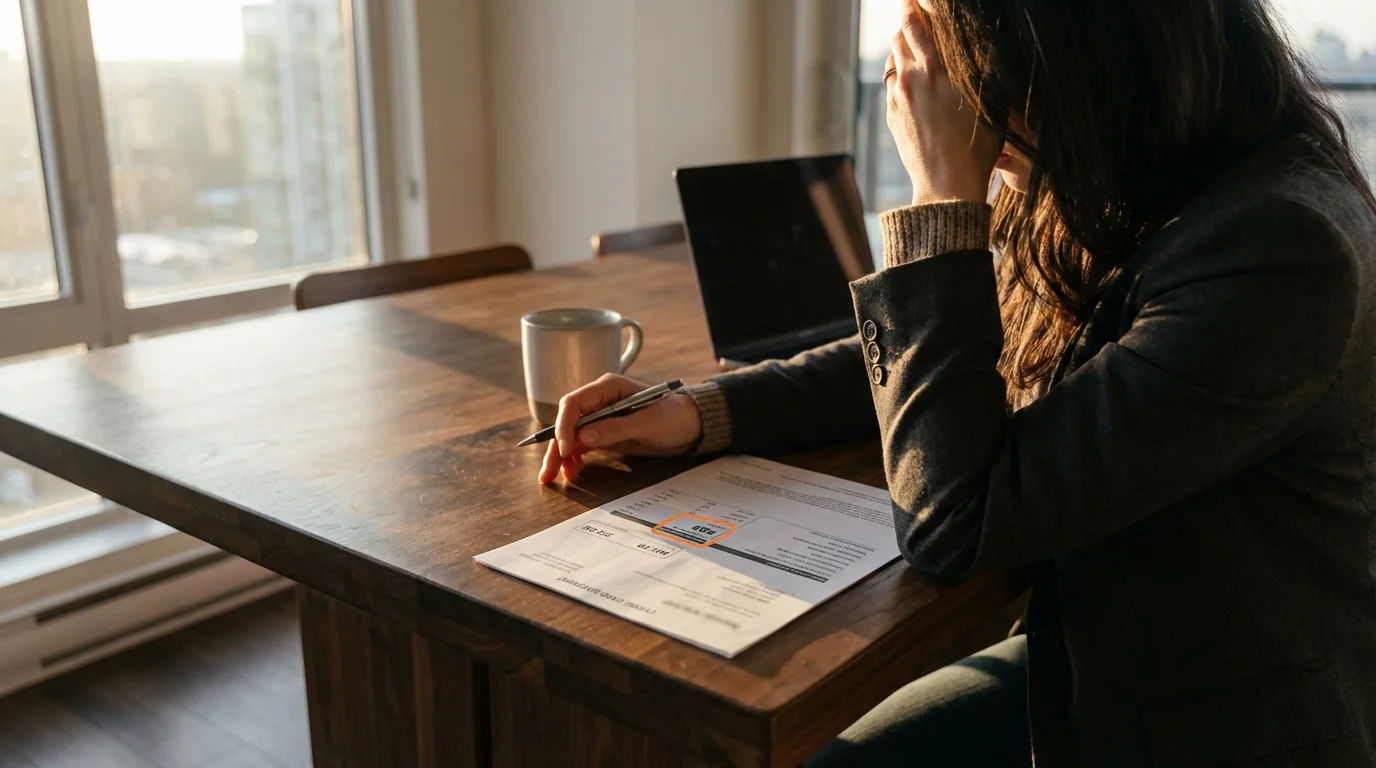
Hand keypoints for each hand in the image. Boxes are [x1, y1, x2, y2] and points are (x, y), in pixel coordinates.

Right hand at [538, 374, 702, 484]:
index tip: (565, 449)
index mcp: (608, 387)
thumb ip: (617, 428)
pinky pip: (581, 445)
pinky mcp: (603, 433)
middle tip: (547, 471)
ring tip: (558, 476)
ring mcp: (600, 417)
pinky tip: (572, 471)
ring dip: (561, 455)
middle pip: (567, 421)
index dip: (564, 425)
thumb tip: (584, 436)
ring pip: (571, 436)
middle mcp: (599, 400)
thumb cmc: (673, 416)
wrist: (688, 425)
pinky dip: (574, 458)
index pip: (574, 403)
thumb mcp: (649, 422)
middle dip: (555, 446)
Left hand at [885, 0, 1000, 205]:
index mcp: (934, 70)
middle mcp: (910, 81)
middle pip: (900, 38)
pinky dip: (902, 77)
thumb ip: (984, 68)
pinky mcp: (892, 117)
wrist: (946, 186)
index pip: (917, 25)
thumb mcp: (991, 102)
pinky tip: (915, 83)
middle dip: (907, 25)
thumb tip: (988, 44)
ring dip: (903, 51)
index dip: (915, 9)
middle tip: (916, 16)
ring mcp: (897, 100)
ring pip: (894, 62)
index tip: (915, 0)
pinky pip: (893, 87)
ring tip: (916, 48)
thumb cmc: (977, 147)